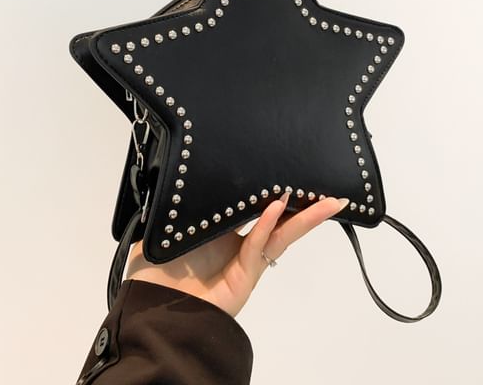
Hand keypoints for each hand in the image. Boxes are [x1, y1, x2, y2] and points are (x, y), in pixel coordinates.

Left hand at [125, 193, 349, 316]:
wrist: (152, 310)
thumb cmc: (155, 270)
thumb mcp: (169, 226)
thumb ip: (180, 204)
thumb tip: (189, 175)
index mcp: (221, 231)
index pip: (255, 207)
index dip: (273, 191)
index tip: (290, 172)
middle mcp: (238, 244)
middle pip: (278, 220)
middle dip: (304, 205)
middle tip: (327, 190)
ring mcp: (245, 262)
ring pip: (281, 233)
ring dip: (306, 217)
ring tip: (331, 202)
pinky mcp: (245, 277)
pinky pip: (258, 245)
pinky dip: (269, 224)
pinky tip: (278, 205)